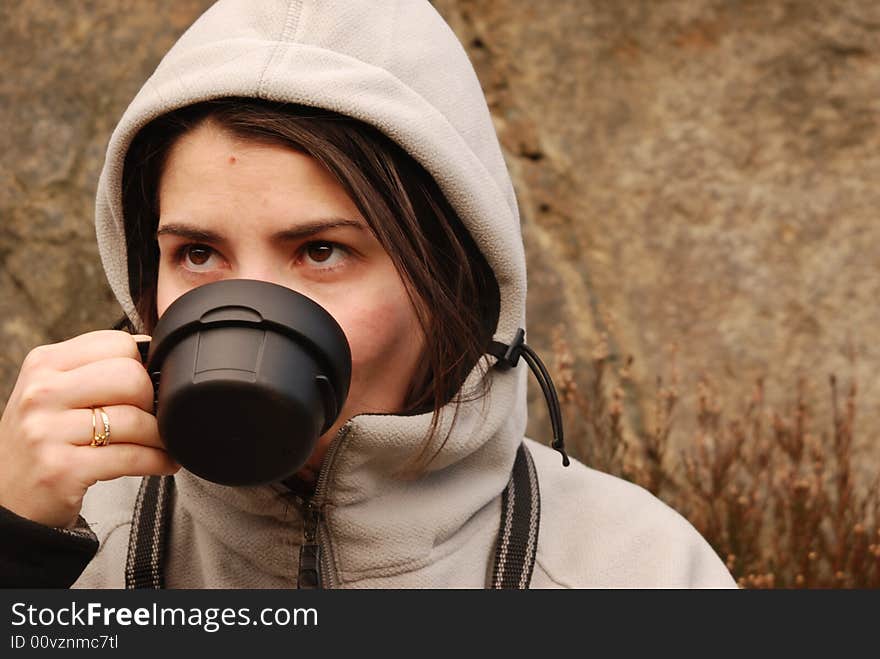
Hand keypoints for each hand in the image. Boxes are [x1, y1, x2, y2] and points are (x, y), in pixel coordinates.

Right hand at [0, 330, 178, 527]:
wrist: (7, 499)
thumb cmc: (44, 440)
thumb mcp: (56, 393)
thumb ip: (96, 369)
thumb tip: (153, 352)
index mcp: (44, 363)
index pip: (118, 343)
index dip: (143, 366)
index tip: (145, 388)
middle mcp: (41, 393)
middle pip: (130, 377)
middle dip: (152, 400)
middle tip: (151, 418)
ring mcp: (47, 432)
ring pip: (134, 419)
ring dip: (160, 436)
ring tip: (161, 443)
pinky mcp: (61, 469)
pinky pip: (131, 457)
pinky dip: (158, 461)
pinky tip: (163, 463)